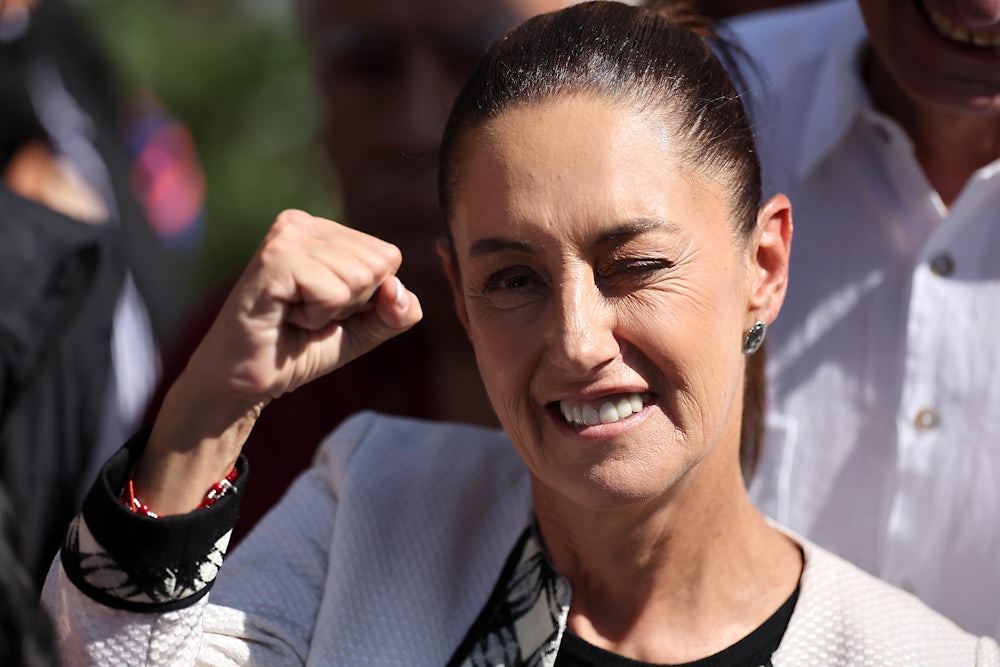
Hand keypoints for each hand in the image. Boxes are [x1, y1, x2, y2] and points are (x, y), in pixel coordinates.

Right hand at [201, 209, 421, 403]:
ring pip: (359, 278)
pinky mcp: (276, 258)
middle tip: (305, 314)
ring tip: (292, 314)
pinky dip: (316, 317)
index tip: (322, 308)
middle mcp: (302, 224)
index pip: (388, 256)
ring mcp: (286, 236)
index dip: (367, 298)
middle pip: (378, 265)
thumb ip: (396, 312)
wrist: (243, 381)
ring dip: (331, 312)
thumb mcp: (362, 331)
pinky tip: (284, 315)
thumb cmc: (298, 350)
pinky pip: (334, 292)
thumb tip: (398, 288)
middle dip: (351, 304)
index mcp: (322, 231)